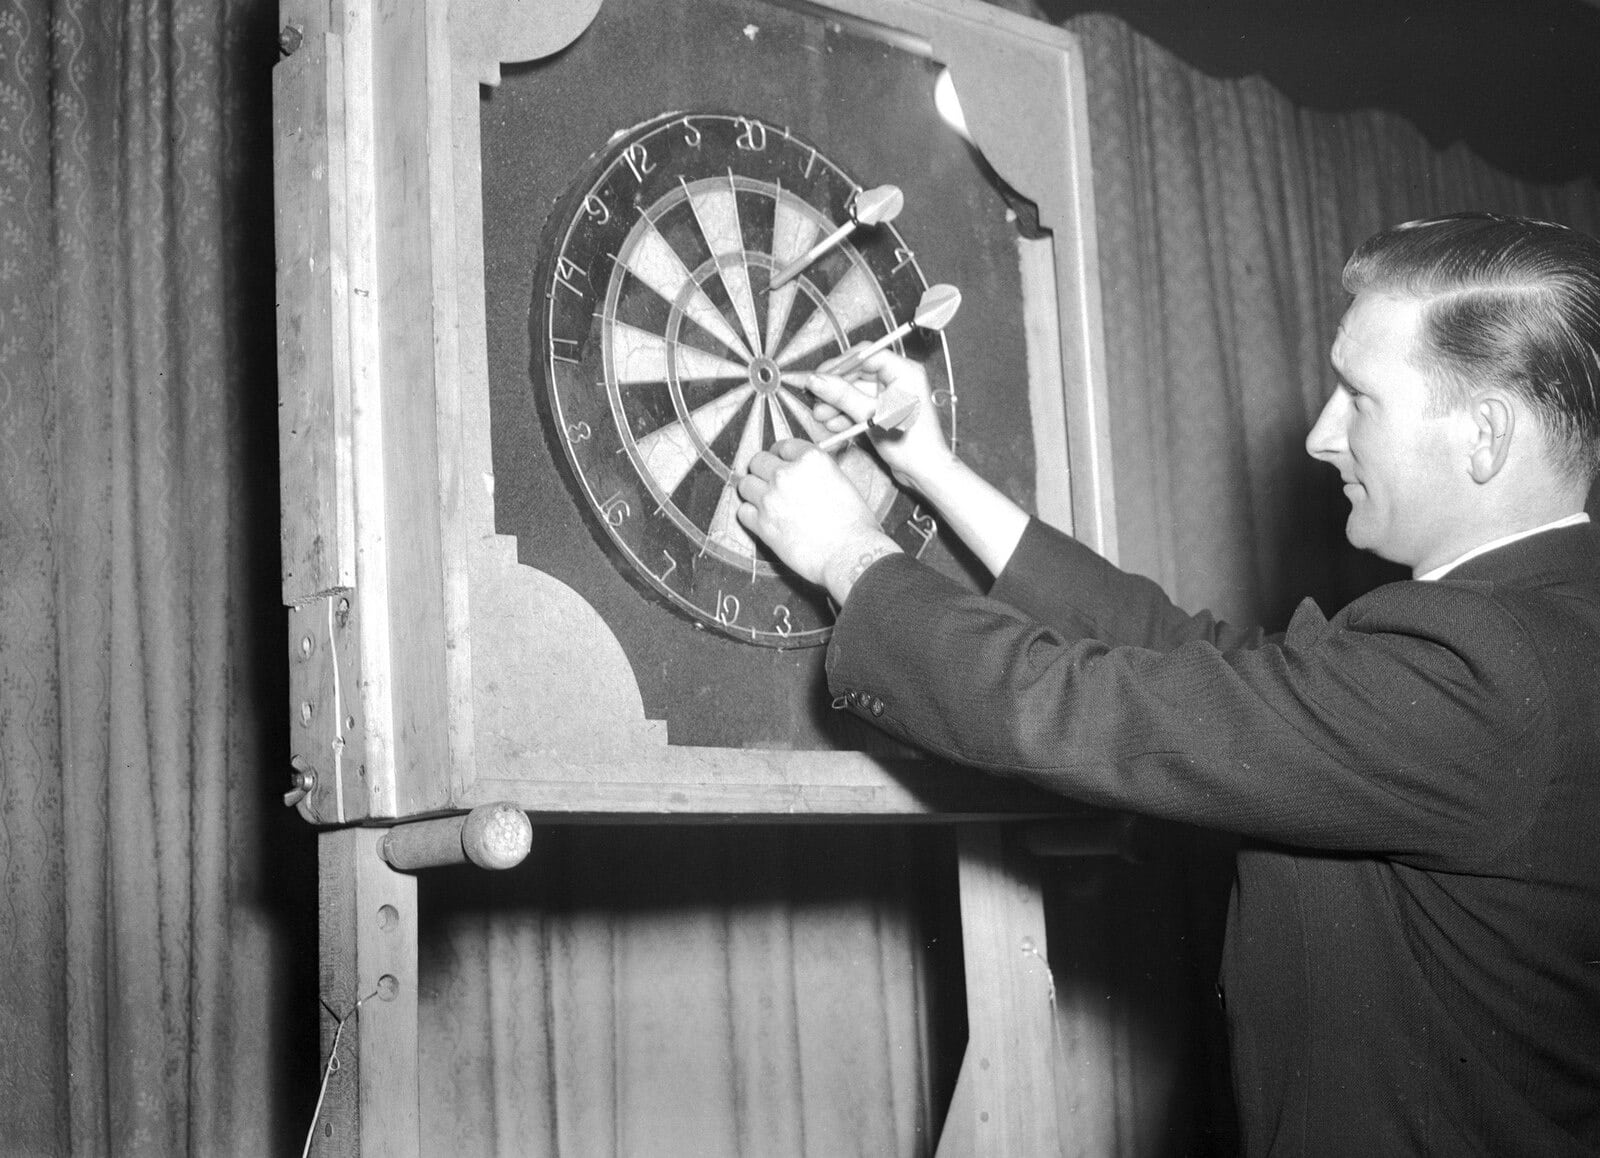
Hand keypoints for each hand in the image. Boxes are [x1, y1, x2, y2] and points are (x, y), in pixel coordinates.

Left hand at [736, 439, 900, 601]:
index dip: (780, 455)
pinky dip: (750, 515)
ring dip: (753, 491)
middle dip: (762, 470)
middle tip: (769, 482)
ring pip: (745, 484)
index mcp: (811, 459)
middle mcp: (786, 474)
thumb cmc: (855, 523)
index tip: (779, 462)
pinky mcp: (762, 524)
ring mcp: (770, 498)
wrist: (849, 553)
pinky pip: (743, 512)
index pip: (783, 446)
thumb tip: (803, 476)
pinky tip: (762, 520)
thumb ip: (817, 473)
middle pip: (758, 461)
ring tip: (764, 501)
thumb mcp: (841, 482)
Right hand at [808, 348, 953, 491]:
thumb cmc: (910, 444)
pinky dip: (845, 414)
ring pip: (855, 391)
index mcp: (904, 371)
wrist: (924, 472)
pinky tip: (833, 425)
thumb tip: (816, 380)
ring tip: (821, 416)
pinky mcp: (883, 410)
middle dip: (834, 389)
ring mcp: (890, 395)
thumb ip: (843, 396)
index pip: (866, 355)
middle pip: (857, 374)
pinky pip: (860, 405)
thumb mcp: (872, 417)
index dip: (839, 365)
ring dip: (836, 404)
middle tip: (815, 399)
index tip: (818, 376)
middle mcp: (898, 379)